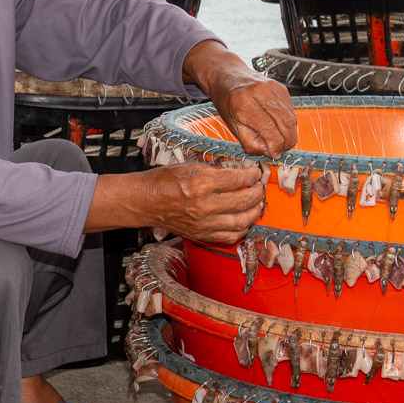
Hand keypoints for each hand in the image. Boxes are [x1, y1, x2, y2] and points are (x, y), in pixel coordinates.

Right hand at [86, 163, 264, 245]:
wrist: (145, 202)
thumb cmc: (163, 181)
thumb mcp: (190, 166)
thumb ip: (215, 170)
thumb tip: (239, 171)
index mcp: (200, 184)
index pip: (236, 179)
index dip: (251, 174)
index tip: (255, 172)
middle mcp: (203, 206)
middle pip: (243, 201)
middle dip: (257, 193)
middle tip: (259, 187)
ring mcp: (203, 223)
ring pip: (241, 222)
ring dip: (254, 212)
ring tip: (256, 204)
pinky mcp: (201, 234)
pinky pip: (230, 236)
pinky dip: (242, 228)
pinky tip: (244, 219)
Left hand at [183, 42, 297, 157]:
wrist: (228, 75)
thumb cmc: (227, 101)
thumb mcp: (232, 125)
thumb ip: (250, 141)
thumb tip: (270, 151)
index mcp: (243, 102)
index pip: (268, 128)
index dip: (276, 145)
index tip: (275, 154)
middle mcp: (260, 92)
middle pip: (285, 122)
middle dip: (287, 142)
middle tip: (281, 151)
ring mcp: (273, 87)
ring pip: (291, 117)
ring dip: (290, 134)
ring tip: (282, 143)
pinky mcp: (281, 87)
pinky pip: (290, 110)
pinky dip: (289, 123)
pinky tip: (281, 129)